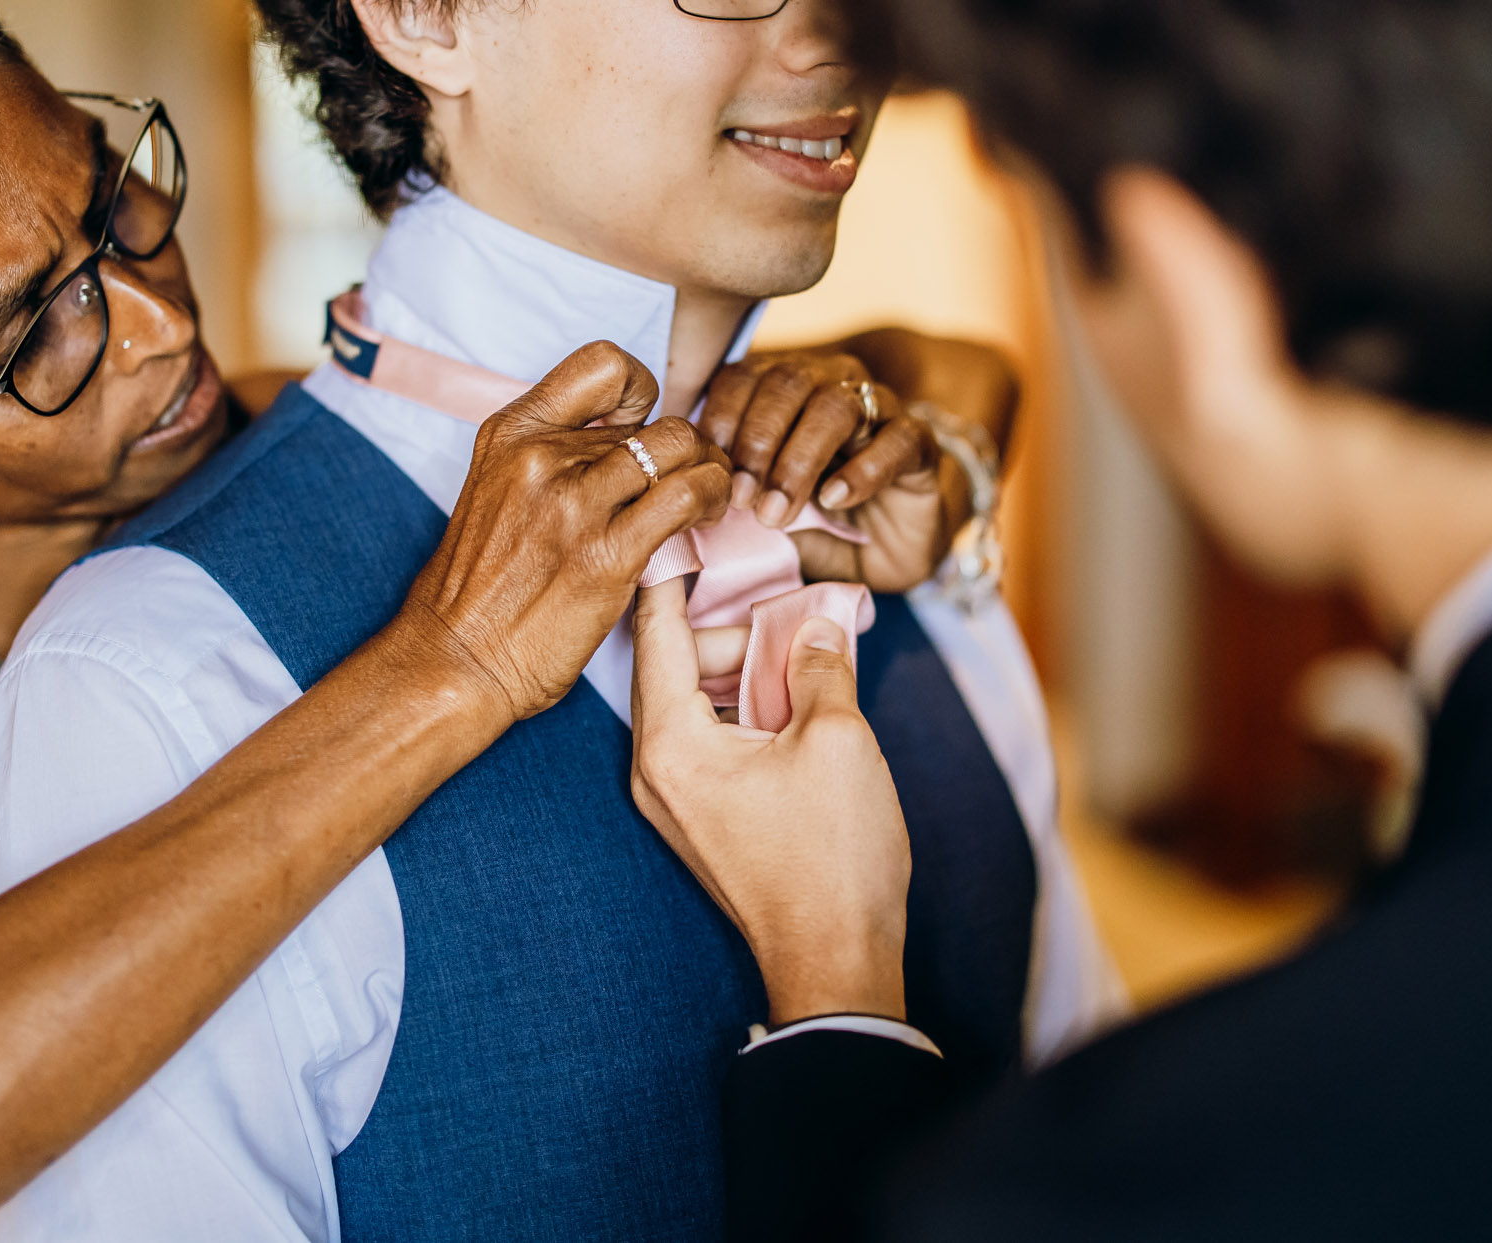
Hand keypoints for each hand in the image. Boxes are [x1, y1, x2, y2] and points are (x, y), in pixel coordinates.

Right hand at [404, 342, 731, 722]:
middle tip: (691, 478)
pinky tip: (704, 520)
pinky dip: (711, 499)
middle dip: (688, 446)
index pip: (602, 365)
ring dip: (709, 470)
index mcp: (511, 433)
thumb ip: (554, 457)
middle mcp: (542, 457)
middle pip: (655, 417)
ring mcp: (575, 504)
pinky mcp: (608, 554)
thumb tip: (626, 441)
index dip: (641, 390)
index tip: (642, 428)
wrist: (455, 660)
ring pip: (681, 445)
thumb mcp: (498, 490)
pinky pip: (686, 495)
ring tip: (706, 498)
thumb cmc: (480, 588)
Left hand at [629, 579, 910, 1024]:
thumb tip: (815, 623)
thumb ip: (819, 664)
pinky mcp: (701, 818)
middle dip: (739, 630)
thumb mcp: (837, 738)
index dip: (678, 573)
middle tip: (796, 605)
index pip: (657, 631)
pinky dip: (749, 710)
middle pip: (681, 664)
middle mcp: (654, 768)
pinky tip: (800, 700)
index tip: (693, 527)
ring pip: (700, 701)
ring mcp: (673, 798)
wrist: (836, 964)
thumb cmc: (832, 859)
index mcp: (670, 742)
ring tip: (809, 654)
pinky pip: (713, 738)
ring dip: (750, 671)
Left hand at [697, 350, 968, 591]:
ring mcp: (880, 408)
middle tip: (742, 500)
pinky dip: (862, 470)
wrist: (891, 546)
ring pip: (838, 406)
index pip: (745, 375)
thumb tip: (693, 493)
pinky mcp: (919, 441)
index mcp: (785, 389)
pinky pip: (896, 439)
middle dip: (757, 441)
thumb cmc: (817, 521)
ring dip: (799, 460)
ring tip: (778, 510)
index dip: (722, 417)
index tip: (708, 470)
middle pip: (789, 382)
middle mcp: (832, 383)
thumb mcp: (765, 506)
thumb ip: (735, 491)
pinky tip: (834, 501)